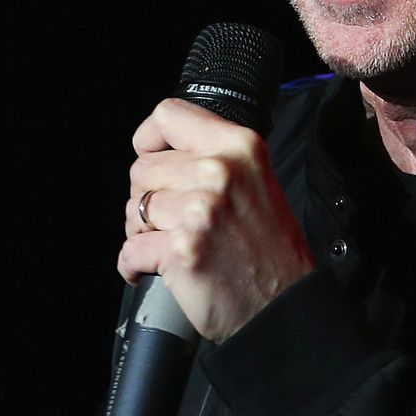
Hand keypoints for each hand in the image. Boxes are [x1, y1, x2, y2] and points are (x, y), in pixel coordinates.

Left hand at [118, 98, 314, 341]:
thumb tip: (162, 151)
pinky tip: (158, 269)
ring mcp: (201, 209)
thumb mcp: (257, 178)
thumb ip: (215, 155)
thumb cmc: (270, 245)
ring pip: (134, 208)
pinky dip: (135, 266)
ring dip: (142, 231)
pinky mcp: (183, 249)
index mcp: (239, 145)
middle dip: (148, 195)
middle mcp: (220, 170)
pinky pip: (130, 250)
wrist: (285, 301)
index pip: (169, 114)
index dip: (151, 138)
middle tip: (173, 217)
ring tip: (171, 242)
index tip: (153, 156)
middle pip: (142, 167)